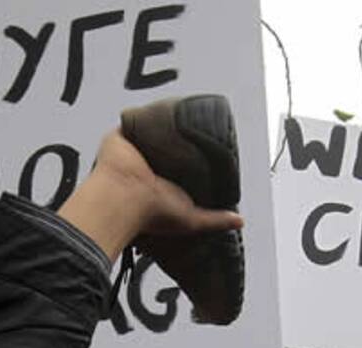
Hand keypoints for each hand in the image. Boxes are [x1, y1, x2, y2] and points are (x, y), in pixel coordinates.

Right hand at [59, 130, 242, 260]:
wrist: (126, 198)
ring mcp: (135, 152)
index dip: (193, 161)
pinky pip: (133, 121)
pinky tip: (161, 111)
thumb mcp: (192, 219)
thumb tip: (239, 221)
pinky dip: (145, 115)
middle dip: (179, 141)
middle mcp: (148, 168)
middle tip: (195, 131)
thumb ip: (215, 219)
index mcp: (163, 185)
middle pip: (165, 149)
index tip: (206, 153)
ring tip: (181, 118)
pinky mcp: (121, 138)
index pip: (180, 168)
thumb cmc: (153, 212)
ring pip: (151, 134)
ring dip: (163, 126)